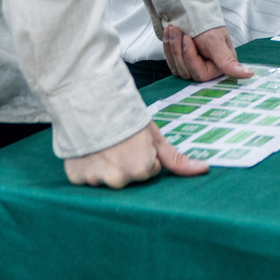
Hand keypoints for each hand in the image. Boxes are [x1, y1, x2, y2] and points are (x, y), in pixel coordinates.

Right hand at [63, 122, 205, 187]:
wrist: (89, 99)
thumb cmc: (125, 116)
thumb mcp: (154, 136)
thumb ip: (176, 159)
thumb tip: (204, 170)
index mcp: (140, 170)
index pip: (149, 171)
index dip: (144, 154)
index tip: (135, 140)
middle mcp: (118, 180)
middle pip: (129, 178)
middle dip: (126, 162)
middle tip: (119, 142)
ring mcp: (95, 180)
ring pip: (107, 178)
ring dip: (105, 165)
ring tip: (102, 143)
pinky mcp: (75, 178)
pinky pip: (86, 178)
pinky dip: (87, 166)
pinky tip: (89, 150)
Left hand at [162, 24, 252, 82]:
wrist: (192, 10)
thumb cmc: (207, 25)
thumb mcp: (216, 42)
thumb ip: (229, 62)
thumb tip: (250, 74)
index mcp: (220, 65)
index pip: (201, 74)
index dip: (191, 58)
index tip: (187, 39)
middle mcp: (207, 68)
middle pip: (186, 71)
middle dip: (179, 50)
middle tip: (177, 30)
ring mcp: (193, 66)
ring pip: (177, 68)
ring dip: (172, 47)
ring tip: (172, 28)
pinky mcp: (181, 62)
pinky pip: (171, 62)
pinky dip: (168, 47)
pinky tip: (169, 33)